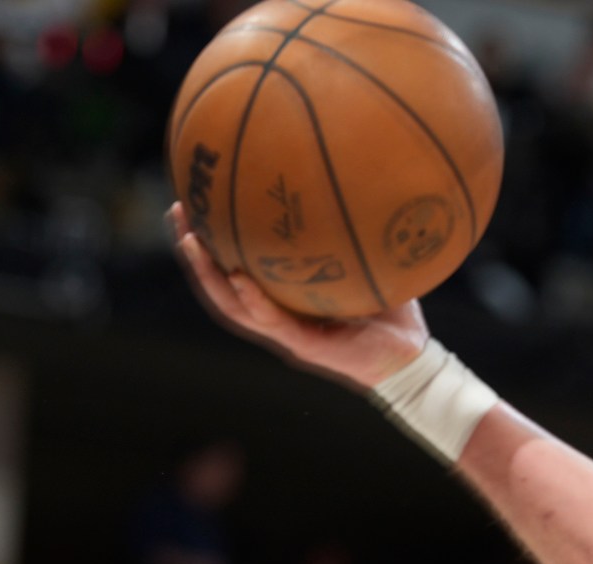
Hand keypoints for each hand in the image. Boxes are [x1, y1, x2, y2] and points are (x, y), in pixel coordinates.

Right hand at [167, 202, 428, 390]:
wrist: (415, 360)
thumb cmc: (394, 310)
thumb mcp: (371, 260)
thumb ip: (356, 227)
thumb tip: (357, 174)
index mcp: (286, 297)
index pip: (238, 265)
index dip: (213, 238)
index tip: (195, 199)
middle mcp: (279, 314)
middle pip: (222, 282)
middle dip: (194, 248)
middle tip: (177, 210)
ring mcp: (289, 333)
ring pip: (233, 305)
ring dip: (208, 274)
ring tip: (189, 240)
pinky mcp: (305, 348)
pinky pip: (271, 322)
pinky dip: (253, 300)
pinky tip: (238, 276)